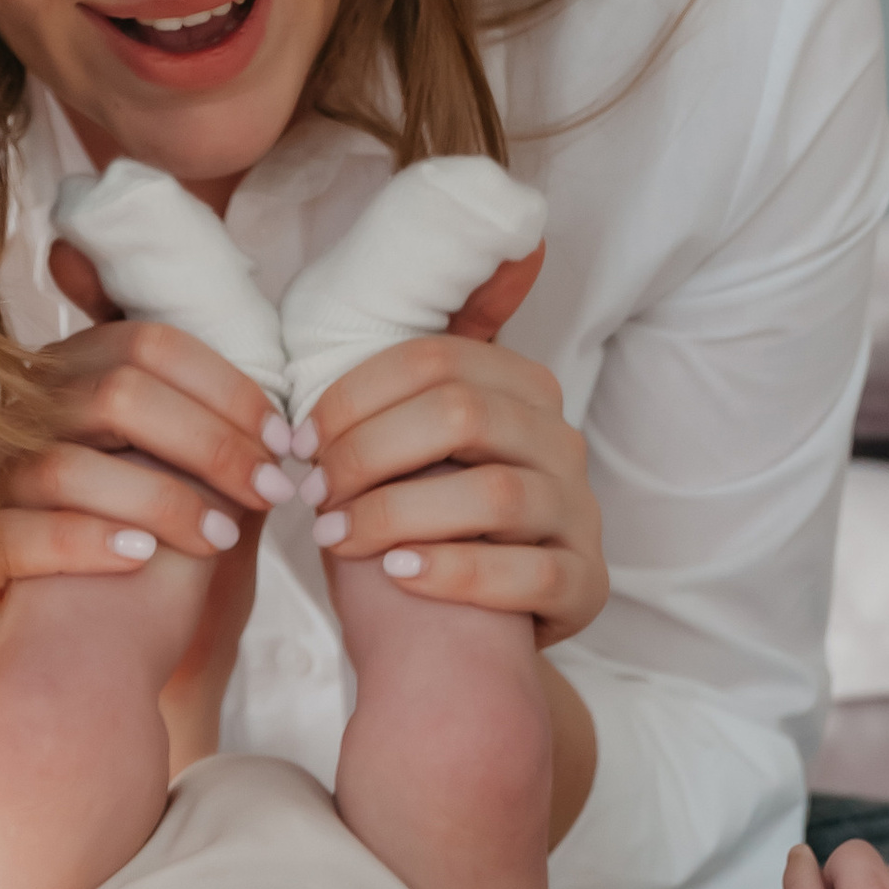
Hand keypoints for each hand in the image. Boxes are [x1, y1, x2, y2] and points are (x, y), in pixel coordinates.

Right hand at [0, 242, 284, 607]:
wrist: (110, 646)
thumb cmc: (165, 542)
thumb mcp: (195, 469)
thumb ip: (217, 411)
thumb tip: (271, 346)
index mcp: (78, 371)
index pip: (150, 343)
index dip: (224, 388)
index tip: (282, 440)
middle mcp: (27, 412)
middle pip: (116, 395)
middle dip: (209, 443)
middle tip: (273, 491)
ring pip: (67, 466)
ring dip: (160, 500)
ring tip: (224, 539)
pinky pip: (18, 534)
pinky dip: (85, 542)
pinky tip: (142, 559)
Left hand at [303, 248, 610, 645]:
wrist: (457, 642)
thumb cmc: (420, 521)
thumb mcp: (413, 437)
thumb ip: (412, 364)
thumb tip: (491, 246)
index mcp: (520, 388)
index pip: (436, 361)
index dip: (356, 396)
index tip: (301, 440)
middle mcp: (561, 441)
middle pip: (462, 415)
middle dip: (370, 452)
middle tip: (313, 492)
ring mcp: (579, 514)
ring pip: (495, 494)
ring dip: (399, 513)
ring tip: (336, 537)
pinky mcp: (586, 585)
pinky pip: (527, 573)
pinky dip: (455, 572)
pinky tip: (399, 576)